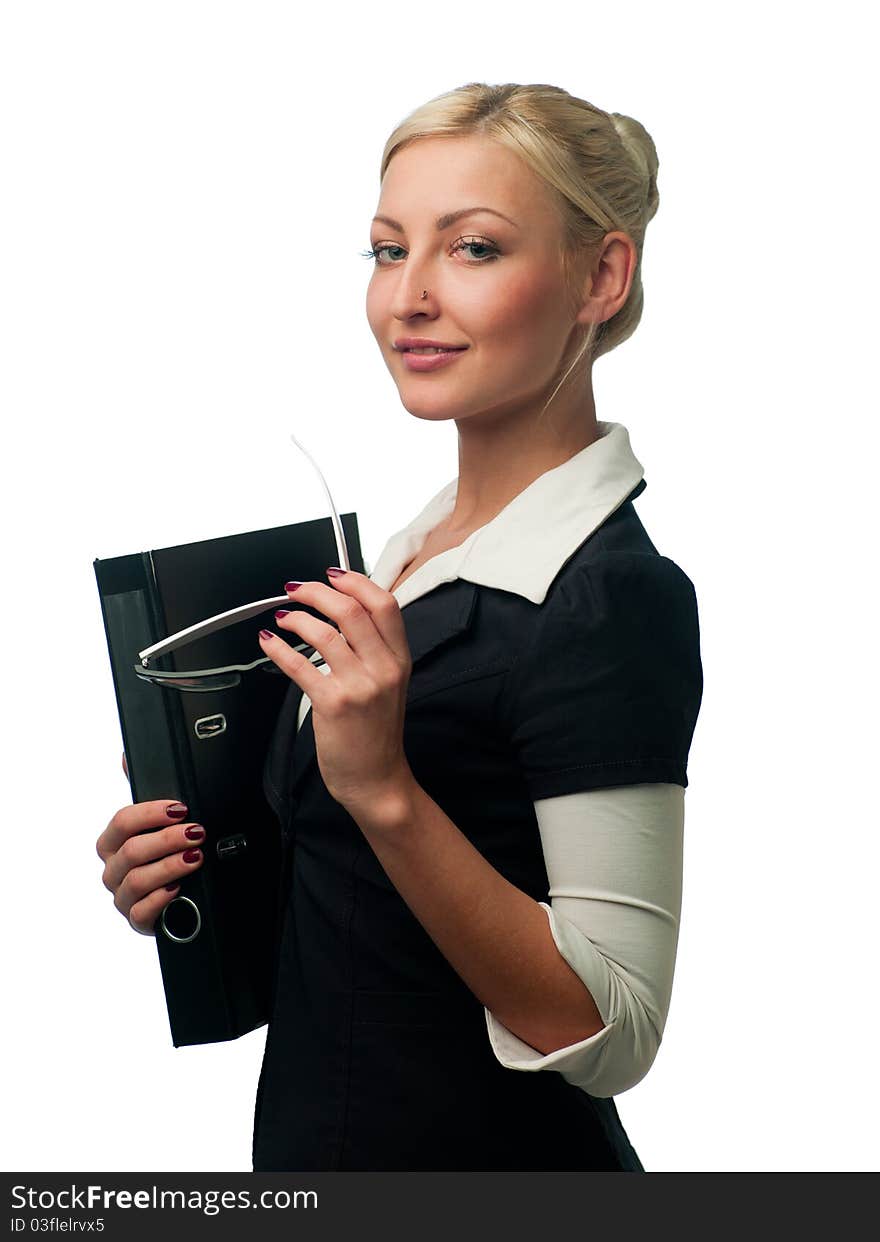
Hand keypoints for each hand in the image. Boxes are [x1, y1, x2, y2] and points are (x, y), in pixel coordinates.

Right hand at [96, 799, 206, 934]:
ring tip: (196, 858)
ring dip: (169, 866)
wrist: (183, 895)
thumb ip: (146, 790)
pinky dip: (160, 900)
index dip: (151, 813)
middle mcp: (113, 870)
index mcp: (112, 843)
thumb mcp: (161, 822)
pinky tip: (178, 890)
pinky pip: (141, 913)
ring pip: (137, 881)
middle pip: (132, 851)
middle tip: (197, 833)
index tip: (181, 808)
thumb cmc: (166, 854)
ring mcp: (122, 897)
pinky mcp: (137, 921)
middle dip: (168, 839)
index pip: (122, 822)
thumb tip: (127, 757)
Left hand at [258, 568, 413, 812]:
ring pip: (324, 632)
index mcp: (400, 659)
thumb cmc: (376, 733)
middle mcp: (383, 668)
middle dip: (316, 592)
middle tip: (296, 590)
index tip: (332, 575)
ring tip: (283, 619)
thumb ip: (373, 649)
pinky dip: (278, 648)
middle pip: (351, 610)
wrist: (377, 779)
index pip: (384, 604)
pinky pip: (299, 664)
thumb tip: (342, 612)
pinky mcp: (333, 704)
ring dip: (295, 618)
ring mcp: (360, 686)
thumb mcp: (389, 684)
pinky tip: (270, 642)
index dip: (356, 582)